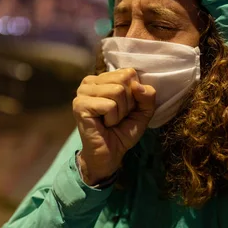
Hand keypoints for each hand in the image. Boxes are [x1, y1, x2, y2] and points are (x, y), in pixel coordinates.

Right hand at [72, 68, 155, 185]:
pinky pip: (109, 105)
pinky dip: (113, 119)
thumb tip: (137, 85)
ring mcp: (82, 92)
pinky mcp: (80, 105)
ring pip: (117, 91)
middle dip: (128, 103)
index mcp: (103, 78)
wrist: (109, 155)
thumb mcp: (142, 111)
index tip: (126, 108)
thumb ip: (147, 95)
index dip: (134, 93)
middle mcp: (90, 81)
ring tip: (111, 120)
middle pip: (123, 80)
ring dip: (120, 112)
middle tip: (118, 116)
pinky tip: (104, 125)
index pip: (129, 72)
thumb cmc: (122, 131)